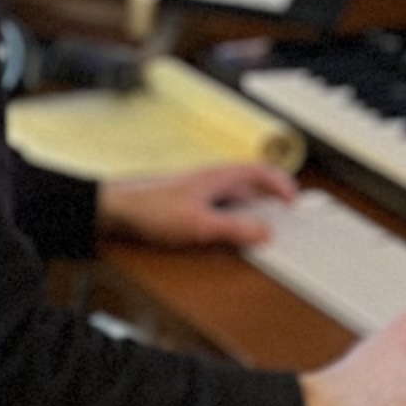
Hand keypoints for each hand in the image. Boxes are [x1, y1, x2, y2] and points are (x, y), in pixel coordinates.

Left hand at [95, 158, 298, 251]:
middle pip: (247, 184)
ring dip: (247, 210)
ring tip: (257, 229)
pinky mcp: (182, 203)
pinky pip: (215, 207)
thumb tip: (264, 232)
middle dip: (267, 198)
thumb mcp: (200, 225)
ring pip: (231, 197)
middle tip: (281, 214)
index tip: (293, 200)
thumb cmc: (149, 210)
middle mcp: (208, 179)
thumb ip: (235, 229)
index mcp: (217, 176)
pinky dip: (227, 219)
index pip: (259, 171)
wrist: (112, 210)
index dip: (280, 183)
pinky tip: (223, 234)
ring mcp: (194, 190)